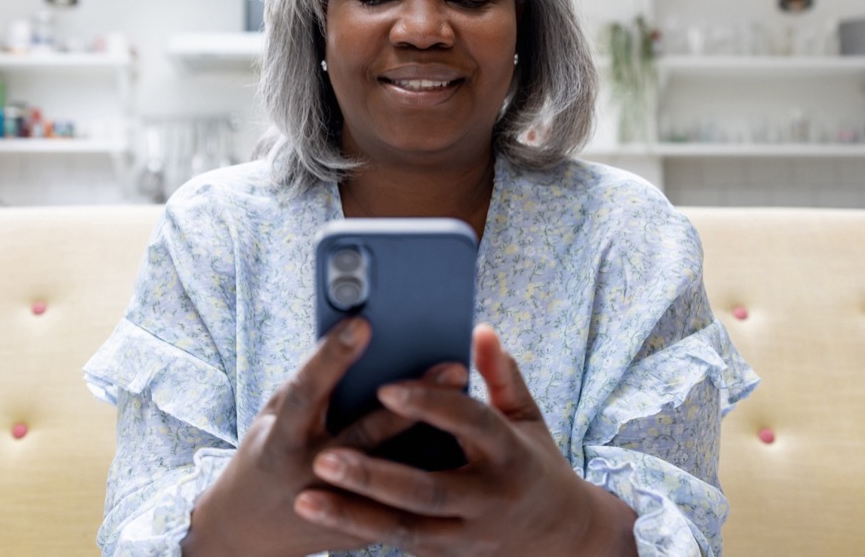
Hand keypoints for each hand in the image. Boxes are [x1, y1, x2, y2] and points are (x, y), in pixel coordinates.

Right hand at [181, 318, 467, 556]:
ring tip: (471, 401)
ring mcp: (339, 506)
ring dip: (437, 434)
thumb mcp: (273, 419)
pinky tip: (468, 441)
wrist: (251, 532)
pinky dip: (434, 468)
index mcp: (281, 442)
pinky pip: (405, 499)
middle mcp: (310, 475)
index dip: (333, 358)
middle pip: (368, 434)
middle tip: (453, 366)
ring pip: (398, 471)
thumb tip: (358, 340)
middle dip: (413, 401)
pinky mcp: (362, 530)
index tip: (363, 324)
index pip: (308, 393)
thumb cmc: (268, 454)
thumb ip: (313, 388)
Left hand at [293, 324, 638, 556]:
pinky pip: (399, 541)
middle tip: (326, 459)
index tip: (385, 388)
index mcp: (511, 453)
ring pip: (405, 528)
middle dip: (376, 477)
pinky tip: (322, 511)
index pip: (471, 424)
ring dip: (354, 514)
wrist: (559, 538)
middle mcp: (489, 498)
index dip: (430, 405)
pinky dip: (360, 528)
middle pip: (429, 490)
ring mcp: (467, 532)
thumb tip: (481, 329)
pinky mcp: (447, 552)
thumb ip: (501, 374)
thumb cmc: (535, 462)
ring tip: (306, 496)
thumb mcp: (527, 417)